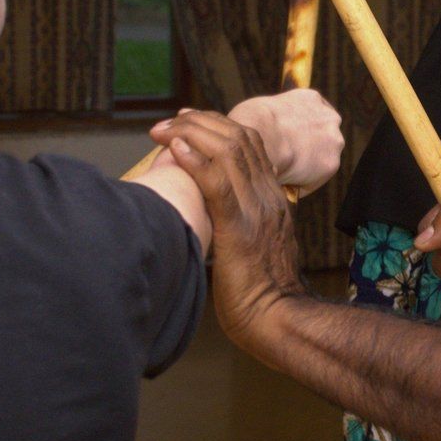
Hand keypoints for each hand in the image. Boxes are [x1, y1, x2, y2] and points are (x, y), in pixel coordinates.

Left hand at [151, 109, 304, 344]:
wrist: (277, 319)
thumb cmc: (259, 295)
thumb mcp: (254, 248)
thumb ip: (239, 225)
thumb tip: (209, 218)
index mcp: (272, 200)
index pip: (250, 144)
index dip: (217, 125)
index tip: (187, 120)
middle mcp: (267, 197)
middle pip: (239, 137)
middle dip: (199, 121)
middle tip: (168, 121)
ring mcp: (256, 209)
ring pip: (229, 150)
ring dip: (191, 134)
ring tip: (163, 130)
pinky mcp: (240, 227)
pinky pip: (218, 182)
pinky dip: (195, 160)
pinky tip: (175, 150)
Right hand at [227, 89, 344, 190]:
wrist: (261, 135)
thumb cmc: (252, 120)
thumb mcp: (262, 108)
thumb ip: (273, 119)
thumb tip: (265, 134)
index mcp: (310, 99)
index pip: (309, 118)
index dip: (297, 133)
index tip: (286, 144)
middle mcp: (328, 116)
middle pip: (320, 139)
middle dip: (305, 150)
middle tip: (283, 163)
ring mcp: (333, 140)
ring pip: (319, 160)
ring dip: (304, 169)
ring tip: (280, 176)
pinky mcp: (331, 164)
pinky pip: (312, 180)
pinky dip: (299, 185)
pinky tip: (281, 184)